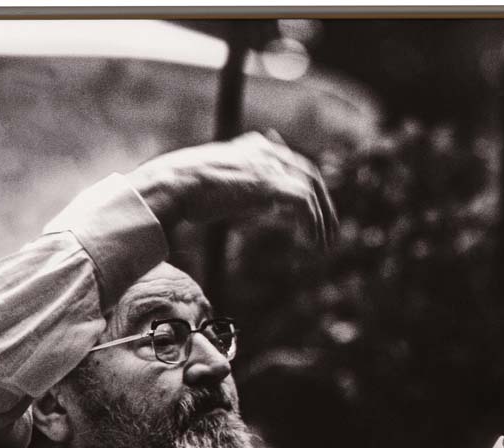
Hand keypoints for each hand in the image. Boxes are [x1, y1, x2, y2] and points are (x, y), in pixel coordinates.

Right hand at [125, 131, 337, 247]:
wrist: (173, 184)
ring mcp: (269, 165)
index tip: (317, 210)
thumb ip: (243, 184)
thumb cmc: (186, 188)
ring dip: (323, 219)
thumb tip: (262, 204)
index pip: (294, 163)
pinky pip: (304, 204)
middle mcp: (266, 151)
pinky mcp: (269, 184)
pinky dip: (313, 223)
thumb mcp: (220, 180)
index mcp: (255, 146)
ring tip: (323, 244)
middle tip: (329, 231)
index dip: (309, 187)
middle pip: (310, 173)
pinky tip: (312, 241)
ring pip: (312, 189)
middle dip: (324, 204)